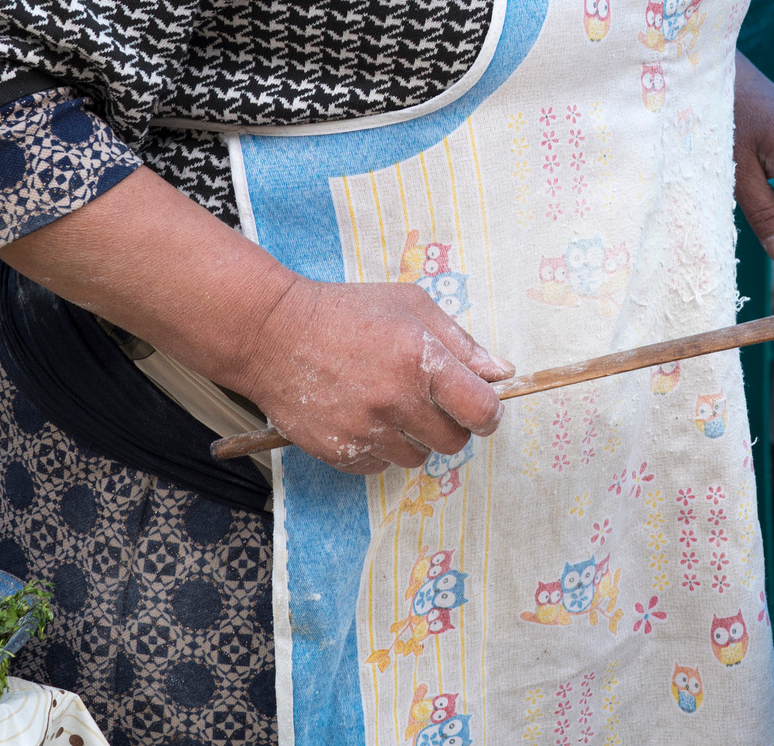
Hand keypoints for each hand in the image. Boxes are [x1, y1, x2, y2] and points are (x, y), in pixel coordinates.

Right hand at [228, 277, 512, 474]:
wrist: (273, 333)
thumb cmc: (345, 312)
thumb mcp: (410, 306)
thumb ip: (461, 342)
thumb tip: (501, 373)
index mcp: (421, 360)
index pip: (481, 411)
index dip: (489, 412)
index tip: (481, 407)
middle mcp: (396, 400)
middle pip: (454, 441)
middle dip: (451, 424)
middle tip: (430, 401)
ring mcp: (366, 431)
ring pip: (418, 457)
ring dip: (414, 436)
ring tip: (389, 403)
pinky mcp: (339, 452)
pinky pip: (380, 466)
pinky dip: (380, 448)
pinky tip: (363, 416)